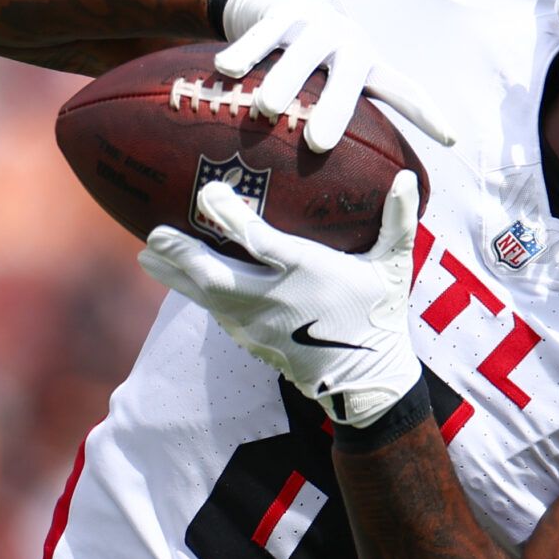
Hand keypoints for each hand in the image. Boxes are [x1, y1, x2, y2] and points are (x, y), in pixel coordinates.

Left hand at [138, 170, 422, 427]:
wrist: (365, 380)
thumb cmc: (380, 314)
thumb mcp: (395, 266)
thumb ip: (399, 221)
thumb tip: (410, 178)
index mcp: (306, 273)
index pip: (260, 242)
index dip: (232, 217)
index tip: (208, 192)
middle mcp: (275, 299)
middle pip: (216, 275)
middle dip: (181, 255)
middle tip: (153, 234)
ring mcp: (259, 324)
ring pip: (207, 297)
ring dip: (175, 276)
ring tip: (147, 255)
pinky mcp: (252, 340)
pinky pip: (216, 313)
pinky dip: (194, 294)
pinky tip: (176, 279)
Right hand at [216, 0, 453, 153]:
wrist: (279, 1)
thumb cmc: (313, 63)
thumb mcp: (336, 82)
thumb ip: (346, 122)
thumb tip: (354, 185)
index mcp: (369, 66)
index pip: (404, 90)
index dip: (427, 115)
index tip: (450, 140)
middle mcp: (348, 42)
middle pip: (349, 75)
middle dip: (336, 107)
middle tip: (318, 144)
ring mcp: (315, 24)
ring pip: (303, 52)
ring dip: (285, 80)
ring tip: (267, 109)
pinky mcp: (282, 12)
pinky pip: (264, 33)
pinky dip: (247, 52)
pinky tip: (229, 72)